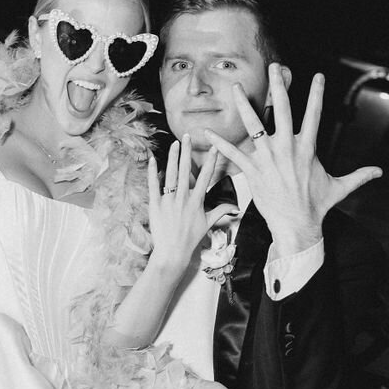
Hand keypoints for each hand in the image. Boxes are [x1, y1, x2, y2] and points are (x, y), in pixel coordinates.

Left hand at [147, 135, 238, 275]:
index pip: (206, 177)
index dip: (211, 161)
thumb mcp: (208, 224)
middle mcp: (183, 198)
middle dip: (187, 152)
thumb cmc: (191, 239)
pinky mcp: (155, 205)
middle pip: (186, 170)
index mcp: (196, 201)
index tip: (215, 147)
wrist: (172, 252)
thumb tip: (235, 207)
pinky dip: (153, 172)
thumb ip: (221, 212)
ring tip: (175, 144)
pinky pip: (154, 185)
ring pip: (171, 175)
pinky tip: (153, 159)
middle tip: (188, 136)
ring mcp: (168, 201)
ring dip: (173, 157)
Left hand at [204, 66, 381, 255]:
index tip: (318, 76)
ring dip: (243, 104)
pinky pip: (233, 153)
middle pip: (282, 110)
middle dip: (278, 86)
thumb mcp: (340, 187)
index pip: (314, 115)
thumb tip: (379, 171)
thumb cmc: (317, 206)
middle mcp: (287, 148)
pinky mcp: (253, 171)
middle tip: (274, 67)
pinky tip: (205, 132)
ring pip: (253, 125)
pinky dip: (219, 143)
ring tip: (234, 87)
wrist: (297, 226)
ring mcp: (268, 158)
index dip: (316, 94)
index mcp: (307, 148)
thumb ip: (359, 176)